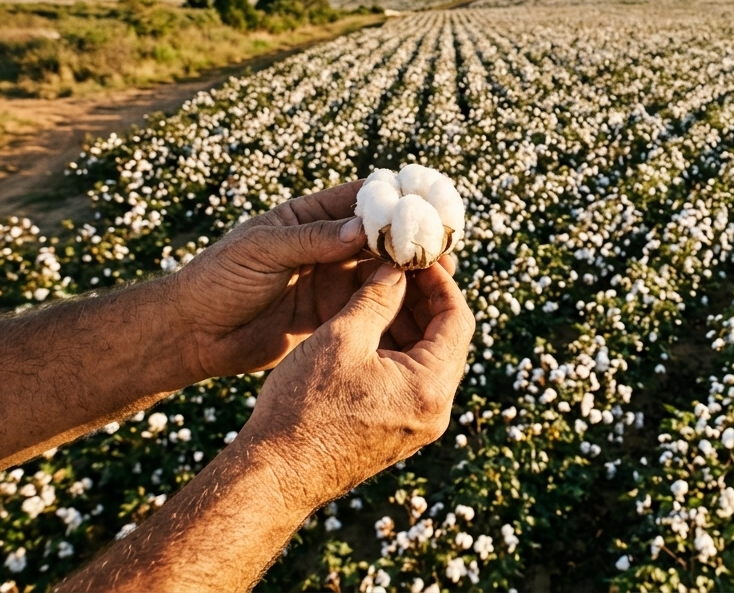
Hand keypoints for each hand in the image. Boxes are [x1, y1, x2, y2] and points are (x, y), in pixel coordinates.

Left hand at [170, 179, 427, 380]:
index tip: (427, 204)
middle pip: (380, 237)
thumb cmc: (217, 280)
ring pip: (381, 273)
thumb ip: (312, 241)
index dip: (395, 200)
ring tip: (442, 275)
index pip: (360, 201)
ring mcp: (330, 281)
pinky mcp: (330, 316)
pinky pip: (369, 307)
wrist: (192, 335)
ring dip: (409, 272)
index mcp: (308, 218)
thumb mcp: (262, 252)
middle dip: (412, 239)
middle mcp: (325, 247)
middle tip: (444, 245)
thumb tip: (363, 229)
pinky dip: (394, 304)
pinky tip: (419, 306)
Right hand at [235, 261, 473, 505]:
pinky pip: (410, 379)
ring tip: (382, 288)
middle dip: (425, 300)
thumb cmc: (304, 408)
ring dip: (409, 323)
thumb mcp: (342, 338)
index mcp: (431, 388)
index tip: (421, 257)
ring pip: (427, 358)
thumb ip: (377, 297)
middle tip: (402, 267)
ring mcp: (418, 424)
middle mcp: (435, 411)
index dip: (442, 282)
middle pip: (447, 340)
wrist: (275, 476)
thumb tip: (398, 268)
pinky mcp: (398, 431)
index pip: (458, 320)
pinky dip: (396, 348)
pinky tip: (371, 323)